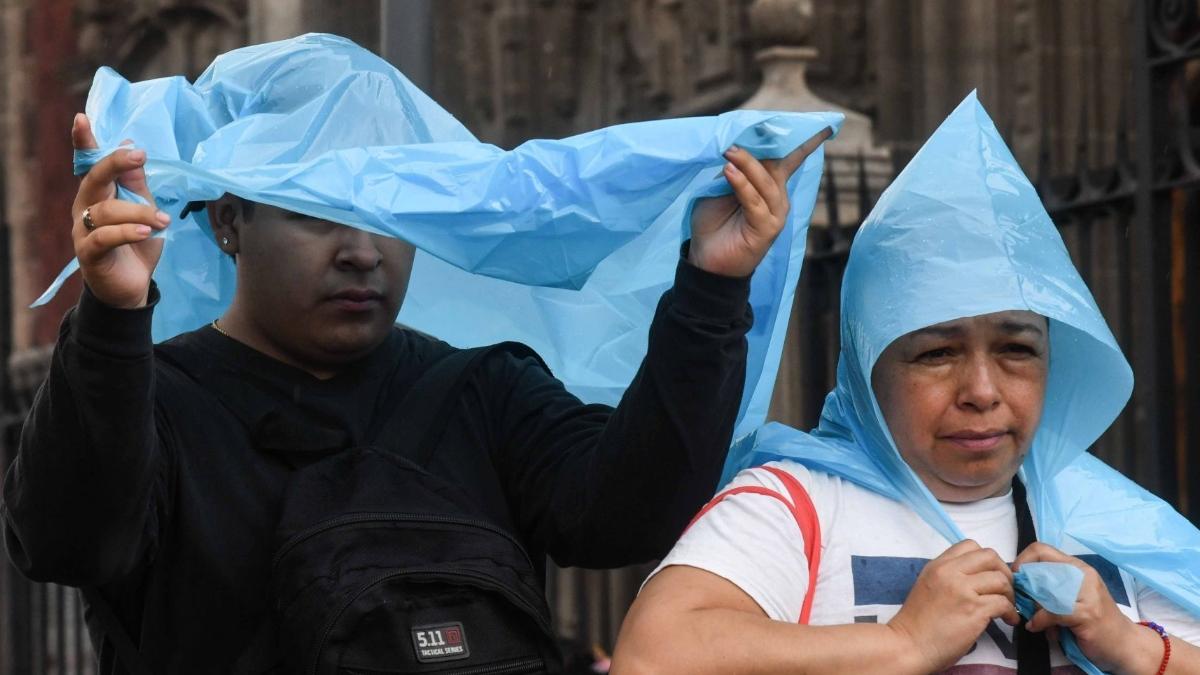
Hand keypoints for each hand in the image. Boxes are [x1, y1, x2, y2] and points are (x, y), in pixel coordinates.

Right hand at [70, 113, 169, 308]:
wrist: (133, 287)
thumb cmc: (137, 244)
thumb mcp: (143, 209)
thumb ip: (136, 182)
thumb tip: (132, 146)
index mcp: (98, 193)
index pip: (89, 163)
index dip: (84, 141)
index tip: (82, 118)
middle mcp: (84, 207)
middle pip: (94, 178)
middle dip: (114, 163)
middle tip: (138, 155)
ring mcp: (83, 230)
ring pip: (106, 210)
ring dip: (139, 212)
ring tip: (162, 220)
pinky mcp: (88, 253)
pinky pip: (104, 237)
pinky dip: (127, 232)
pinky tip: (146, 231)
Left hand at [687, 127, 831, 277]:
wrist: (706, 260)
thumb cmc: (713, 223)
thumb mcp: (719, 190)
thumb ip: (733, 172)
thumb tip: (738, 148)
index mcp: (770, 186)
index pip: (790, 159)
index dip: (806, 142)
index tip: (825, 124)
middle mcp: (778, 199)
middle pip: (777, 165)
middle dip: (761, 147)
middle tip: (734, 139)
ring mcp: (775, 214)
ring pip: (766, 182)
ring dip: (747, 164)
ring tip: (728, 152)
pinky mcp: (766, 229)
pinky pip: (755, 202)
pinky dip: (742, 185)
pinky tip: (729, 172)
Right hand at [888, 540, 1020, 672]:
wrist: (908, 645)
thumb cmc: (918, 622)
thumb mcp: (927, 586)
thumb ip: (948, 576)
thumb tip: (977, 577)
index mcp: (938, 566)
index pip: (970, 545)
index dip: (986, 559)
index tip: (990, 574)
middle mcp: (949, 573)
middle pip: (990, 556)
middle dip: (1004, 571)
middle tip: (1004, 589)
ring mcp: (962, 590)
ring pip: (1000, 579)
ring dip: (1010, 594)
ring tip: (1007, 607)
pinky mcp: (973, 610)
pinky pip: (1003, 603)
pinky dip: (1011, 612)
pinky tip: (1008, 620)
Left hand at [1014, 543, 1163, 674]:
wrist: (1126, 645)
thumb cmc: (1093, 622)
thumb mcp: (1070, 597)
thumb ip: (1049, 586)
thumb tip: (1018, 583)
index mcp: (1077, 567)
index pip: (1041, 549)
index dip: (1022, 561)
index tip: (1016, 579)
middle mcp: (1083, 575)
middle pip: (1038, 568)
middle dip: (1025, 589)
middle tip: (1024, 604)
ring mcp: (1087, 593)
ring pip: (1043, 591)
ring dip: (1033, 608)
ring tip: (1036, 620)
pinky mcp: (1087, 613)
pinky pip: (1051, 612)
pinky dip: (1039, 621)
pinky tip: (1037, 627)